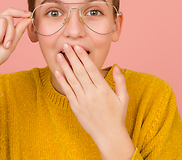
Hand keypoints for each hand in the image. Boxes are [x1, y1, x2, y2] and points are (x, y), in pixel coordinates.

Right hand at [0, 8, 31, 82]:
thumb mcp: (11, 43)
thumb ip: (19, 30)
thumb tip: (29, 17)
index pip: (9, 14)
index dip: (19, 12)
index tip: (29, 14)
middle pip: (8, 18)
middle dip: (10, 33)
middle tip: (6, 45)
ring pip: (2, 19)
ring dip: (1, 35)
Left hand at [55, 43, 133, 158]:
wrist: (108, 135)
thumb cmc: (117, 115)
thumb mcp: (123, 97)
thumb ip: (120, 81)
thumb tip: (116, 66)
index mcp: (103, 89)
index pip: (91, 69)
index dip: (83, 57)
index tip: (78, 47)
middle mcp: (92, 94)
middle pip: (80, 71)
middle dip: (72, 57)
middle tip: (66, 45)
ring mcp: (82, 100)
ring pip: (72, 80)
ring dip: (65, 66)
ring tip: (59, 55)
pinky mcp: (76, 107)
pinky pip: (67, 91)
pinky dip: (62, 81)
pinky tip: (57, 72)